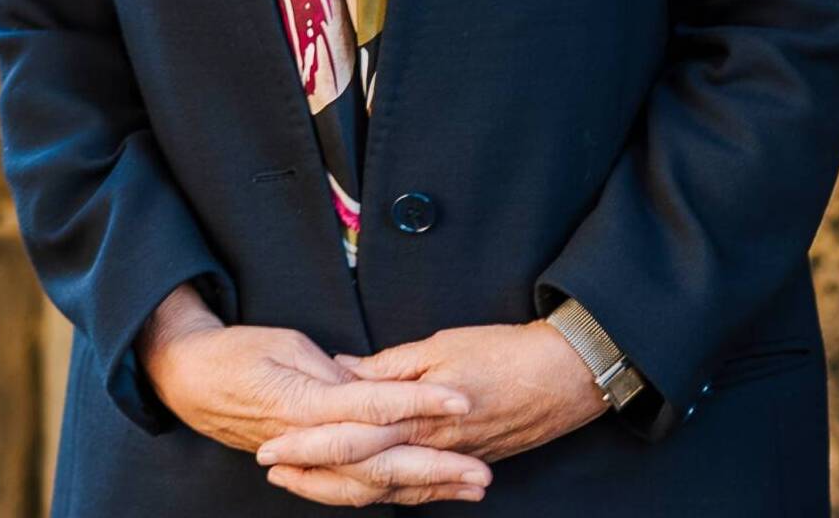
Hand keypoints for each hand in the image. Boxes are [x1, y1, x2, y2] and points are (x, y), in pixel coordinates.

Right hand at [135, 284, 493, 505]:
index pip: (374, 407)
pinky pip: (354, 489)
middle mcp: (310, 441)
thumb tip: (374, 385)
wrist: (188, 379)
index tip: (461, 400)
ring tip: (469, 487)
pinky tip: (426, 495)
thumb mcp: (288, 345)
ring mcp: (308, 461)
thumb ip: (335, 372)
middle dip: (436, 470)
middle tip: (481, 473)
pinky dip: (392, 494)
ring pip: (373, 485)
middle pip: (382, 462)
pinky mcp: (309, 467)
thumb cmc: (236, 352)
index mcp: (306, 404)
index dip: (420, 404)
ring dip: (424, 489)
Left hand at [253, 321, 609, 498]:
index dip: (308, 444)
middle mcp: (427, 448)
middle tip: (272, 471)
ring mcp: (446, 462)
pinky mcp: (463, 463)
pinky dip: (384, 492)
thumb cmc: (505, 352)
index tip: (271, 446)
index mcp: (417, 416)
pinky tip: (365, 491)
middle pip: (359, 471)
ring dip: (339, 488)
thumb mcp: (441, 346)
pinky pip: (414, 489)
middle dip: (312, 474)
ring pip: (383, 487)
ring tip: (301, 484)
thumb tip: (345, 371)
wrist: (566, 376)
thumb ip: (390, 367)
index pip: (349, 436)